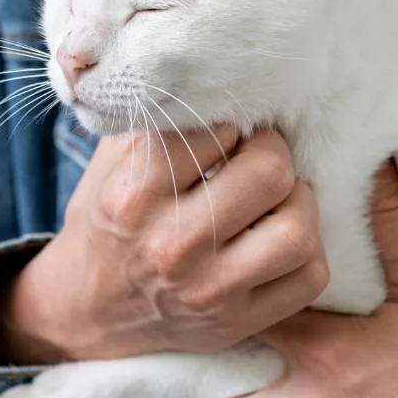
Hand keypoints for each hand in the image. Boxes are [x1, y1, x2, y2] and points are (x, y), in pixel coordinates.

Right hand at [0, 127, 329, 363]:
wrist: (86, 312)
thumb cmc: (110, 223)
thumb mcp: (111, 164)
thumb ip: (157, 122)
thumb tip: (213, 74)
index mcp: (134, 196)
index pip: (216, 129)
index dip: (231, 122)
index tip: (227, 133)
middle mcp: (171, 246)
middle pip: (270, 173)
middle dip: (273, 154)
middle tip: (261, 158)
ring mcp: (209, 291)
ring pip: (299, 229)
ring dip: (299, 204)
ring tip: (278, 200)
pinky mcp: (238, 322)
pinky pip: (311, 278)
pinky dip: (308, 252)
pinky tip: (279, 240)